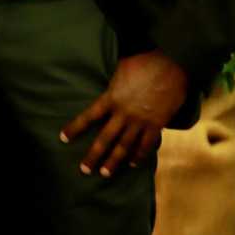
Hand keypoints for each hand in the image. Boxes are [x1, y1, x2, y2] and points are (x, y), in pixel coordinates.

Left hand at [59, 50, 187, 178]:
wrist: (170, 64)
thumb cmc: (144, 60)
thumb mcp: (121, 68)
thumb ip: (114, 81)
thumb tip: (110, 84)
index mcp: (112, 98)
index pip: (88, 116)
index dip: (75, 128)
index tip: (63, 138)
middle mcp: (123, 113)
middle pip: (105, 138)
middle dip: (93, 155)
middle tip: (84, 170)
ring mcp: (140, 121)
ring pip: (124, 147)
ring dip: (114, 161)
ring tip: (105, 174)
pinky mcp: (156, 125)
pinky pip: (145, 145)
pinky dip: (139, 155)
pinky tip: (133, 164)